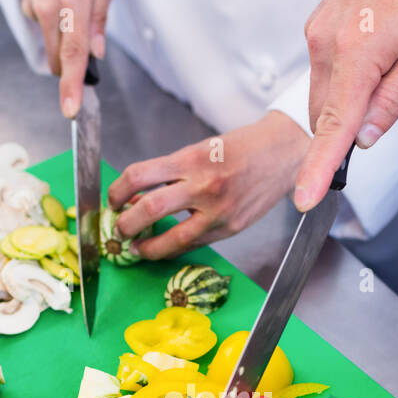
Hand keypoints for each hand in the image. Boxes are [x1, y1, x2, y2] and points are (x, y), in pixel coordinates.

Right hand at [21, 0, 114, 116]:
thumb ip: (100, 19)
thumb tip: (97, 52)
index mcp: (72, 3)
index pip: (74, 55)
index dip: (72, 86)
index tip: (70, 109)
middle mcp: (47, 6)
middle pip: (59, 58)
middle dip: (73, 64)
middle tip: (90, 46)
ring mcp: (33, 2)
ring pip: (51, 40)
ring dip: (64, 35)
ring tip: (77, 2)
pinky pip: (42, 21)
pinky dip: (54, 18)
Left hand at [105, 111, 309, 259]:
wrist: (284, 153)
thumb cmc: (240, 149)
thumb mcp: (201, 149)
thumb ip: (171, 171)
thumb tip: (138, 194)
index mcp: (191, 159)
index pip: (139, 176)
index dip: (118, 190)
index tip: (114, 198)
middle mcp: (203, 185)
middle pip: (149, 209)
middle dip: (125, 223)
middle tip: (118, 227)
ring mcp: (218, 211)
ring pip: (171, 238)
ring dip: (146, 246)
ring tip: (136, 246)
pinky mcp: (230, 228)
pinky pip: (193, 244)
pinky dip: (173, 248)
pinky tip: (163, 246)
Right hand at [294, 0, 397, 210]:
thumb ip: (394, 99)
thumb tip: (368, 138)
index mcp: (356, 55)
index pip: (333, 128)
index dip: (319, 167)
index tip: (306, 196)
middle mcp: (326, 45)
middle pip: (324, 115)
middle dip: (348, 124)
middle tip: (387, 95)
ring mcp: (317, 33)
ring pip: (323, 94)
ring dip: (347, 97)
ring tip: (386, 58)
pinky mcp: (316, 26)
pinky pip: (324, 69)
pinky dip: (344, 76)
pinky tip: (371, 47)